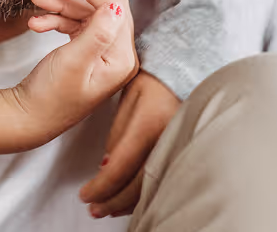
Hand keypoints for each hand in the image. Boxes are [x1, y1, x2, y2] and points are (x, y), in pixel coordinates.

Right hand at [7, 0, 138, 144]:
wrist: (27, 117)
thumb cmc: (51, 97)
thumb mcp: (74, 61)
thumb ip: (96, 32)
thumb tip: (116, 5)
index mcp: (122, 58)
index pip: (116, 8)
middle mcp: (116, 54)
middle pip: (101, 7)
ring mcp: (99, 53)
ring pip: (83, 14)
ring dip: (59, 5)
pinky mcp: (83, 52)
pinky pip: (72, 25)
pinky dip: (55, 19)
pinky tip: (36, 22)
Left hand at [79, 70, 180, 218]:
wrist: (190, 69)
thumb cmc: (156, 77)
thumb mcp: (130, 94)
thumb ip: (118, 130)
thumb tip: (105, 165)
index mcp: (150, 123)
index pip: (120, 166)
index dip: (101, 186)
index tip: (85, 195)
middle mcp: (168, 140)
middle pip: (137, 186)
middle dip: (112, 201)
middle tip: (93, 208)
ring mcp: (181, 148)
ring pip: (153, 188)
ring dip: (128, 202)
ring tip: (108, 208)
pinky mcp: (186, 152)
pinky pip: (164, 181)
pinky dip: (145, 194)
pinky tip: (132, 199)